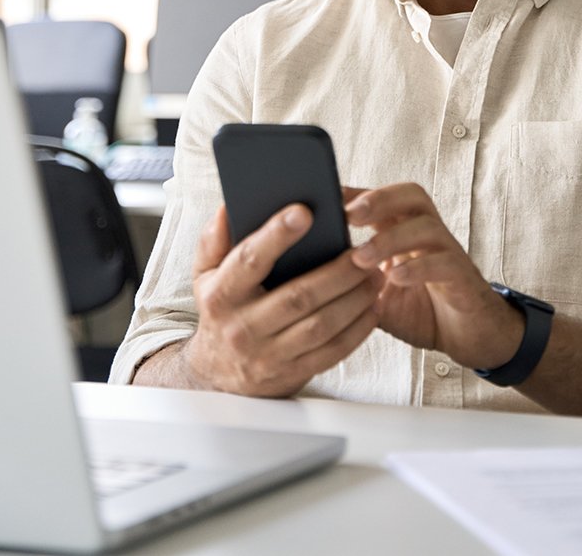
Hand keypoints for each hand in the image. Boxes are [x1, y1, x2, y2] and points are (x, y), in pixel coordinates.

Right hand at [181, 202, 380, 396]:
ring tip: (376, 275)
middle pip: (298, 297)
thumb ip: (214, 239)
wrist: (218, 375)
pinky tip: (372, 307)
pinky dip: (358, 329)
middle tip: (365, 251)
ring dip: (355, 299)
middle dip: (338, 272)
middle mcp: (243, 327)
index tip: (305, 211)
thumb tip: (229, 207)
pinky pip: (332, 352)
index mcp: (222, 295)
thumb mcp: (205, 274)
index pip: (250, 260)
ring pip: (321, 326)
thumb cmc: (220, 311)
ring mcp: (268, 355)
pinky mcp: (292, 374)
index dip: (277, 235)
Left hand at [345, 184, 523, 370]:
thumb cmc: (420, 309)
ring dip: (391, 238)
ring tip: (362, 257)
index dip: (357, 193)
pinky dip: (418, 267)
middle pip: (410, 196)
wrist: (467, 336)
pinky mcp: (462, 277)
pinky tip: (395, 278)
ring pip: (426, 226)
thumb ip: (351, 282)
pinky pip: (444, 262)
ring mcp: (447, 252)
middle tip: (349, 215)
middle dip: (379, 199)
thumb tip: (308, 277)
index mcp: (405, 231)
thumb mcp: (376, 295)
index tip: (328, 196)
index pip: (383, 199)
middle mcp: (427, 234)